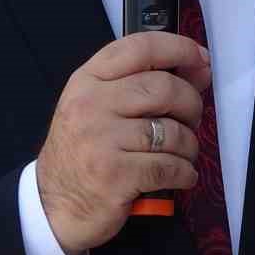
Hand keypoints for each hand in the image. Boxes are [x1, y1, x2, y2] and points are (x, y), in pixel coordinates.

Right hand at [36, 32, 210, 254]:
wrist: (54, 206)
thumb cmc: (83, 153)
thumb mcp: (97, 108)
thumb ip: (140, 85)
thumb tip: (198, 69)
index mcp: (88, 81)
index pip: (139, 47)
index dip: (178, 48)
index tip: (200, 59)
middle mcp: (91, 104)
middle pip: (164, 87)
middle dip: (191, 104)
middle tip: (191, 119)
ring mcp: (101, 140)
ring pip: (172, 130)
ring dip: (189, 145)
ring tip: (182, 154)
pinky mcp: (115, 175)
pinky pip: (170, 166)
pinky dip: (185, 173)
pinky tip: (180, 176)